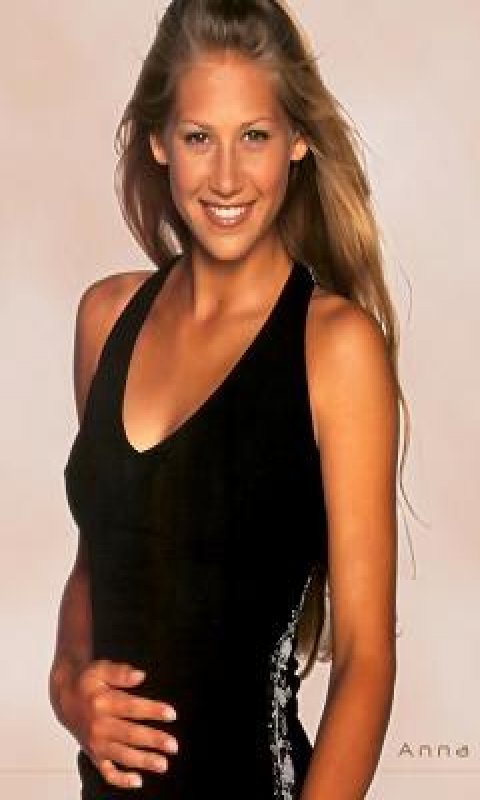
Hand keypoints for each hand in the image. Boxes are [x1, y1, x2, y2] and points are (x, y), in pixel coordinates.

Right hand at [62, 658, 178, 789]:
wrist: (64, 697)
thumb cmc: (87, 682)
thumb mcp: (100, 669)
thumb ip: (120, 672)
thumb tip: (140, 676)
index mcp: (102, 703)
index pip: (131, 707)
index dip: (152, 710)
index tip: (172, 714)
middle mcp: (98, 726)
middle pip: (129, 734)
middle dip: (152, 741)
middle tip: (173, 746)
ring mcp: (96, 743)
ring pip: (121, 755)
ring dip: (143, 761)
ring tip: (163, 764)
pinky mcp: (93, 754)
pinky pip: (106, 771)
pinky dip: (120, 779)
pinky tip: (138, 781)